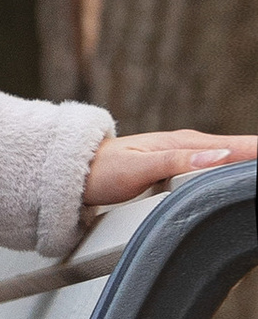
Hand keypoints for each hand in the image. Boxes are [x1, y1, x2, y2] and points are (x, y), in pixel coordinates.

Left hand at [84, 128, 255, 211]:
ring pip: (227, 157)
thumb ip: (177, 162)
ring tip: (256, 172)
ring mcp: (184, 156)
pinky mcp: (179, 167)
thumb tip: (216, 156)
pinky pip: (214, 166)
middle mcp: (188, 146)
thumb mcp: (140, 169)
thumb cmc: (104, 171)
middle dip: (256, 155)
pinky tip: (239, 176)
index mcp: (184, 143)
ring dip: (246, 162)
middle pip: (236, 150)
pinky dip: (231, 168)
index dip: (255, 151)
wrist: (78, 172)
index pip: (234, 146)